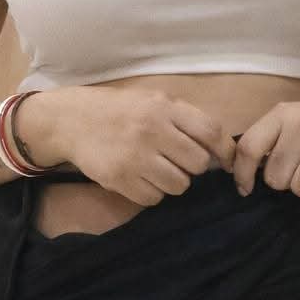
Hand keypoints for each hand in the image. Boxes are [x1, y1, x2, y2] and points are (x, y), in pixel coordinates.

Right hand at [63, 86, 236, 206]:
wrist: (71, 121)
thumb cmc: (120, 110)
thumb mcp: (152, 100)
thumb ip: (183, 119)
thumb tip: (219, 149)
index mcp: (163, 107)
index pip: (210, 131)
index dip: (225, 150)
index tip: (228, 162)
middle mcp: (152, 130)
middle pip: (198, 164)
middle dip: (192, 167)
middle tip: (178, 161)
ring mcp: (135, 157)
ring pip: (179, 186)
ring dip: (173, 182)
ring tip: (157, 170)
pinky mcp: (119, 179)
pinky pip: (154, 198)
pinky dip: (152, 193)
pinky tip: (140, 178)